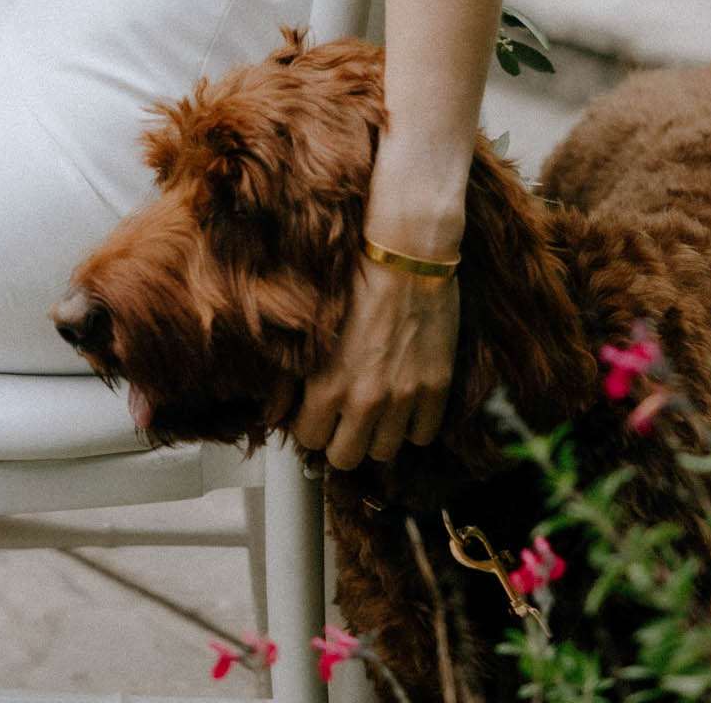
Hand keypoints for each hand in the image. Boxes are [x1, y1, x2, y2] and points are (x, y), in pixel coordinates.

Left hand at [294, 260, 458, 468]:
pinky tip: (404, 401)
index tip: (316, 412)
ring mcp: (404, 397)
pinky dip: (413, 424)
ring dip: (377, 434)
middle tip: (344, 416)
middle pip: (346, 458)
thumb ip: (290, 375)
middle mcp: (366, 399)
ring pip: (385, 453)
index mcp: (328, 385)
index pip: (309, 439)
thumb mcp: (311, 325)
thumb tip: (273, 411)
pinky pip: (423, 435)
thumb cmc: (355, 278)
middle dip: (341, 438)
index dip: (310, 424)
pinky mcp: (436, 387)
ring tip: (375, 408)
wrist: (406, 253)